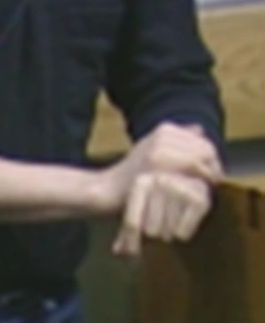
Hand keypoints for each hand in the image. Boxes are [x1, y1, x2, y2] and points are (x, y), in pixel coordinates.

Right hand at [101, 121, 222, 211]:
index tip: (210, 173)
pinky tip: (193, 194)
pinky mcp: (159, 171)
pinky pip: (189, 177)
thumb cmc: (134, 171)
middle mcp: (162, 137)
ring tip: (202, 189)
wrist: (111, 187)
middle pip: (205, 151)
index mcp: (164, 130)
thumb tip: (199, 128)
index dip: (211, 159)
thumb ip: (177, 137)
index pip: (203, 141)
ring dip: (206, 178)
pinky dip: (196, 186)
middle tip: (209, 183)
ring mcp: (160, 153)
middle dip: (212, 168)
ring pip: (200, 164)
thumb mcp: (153, 146)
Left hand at [112, 171, 211, 257]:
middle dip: (155, 233)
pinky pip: (183, 234)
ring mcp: (179, 188)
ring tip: (173, 220)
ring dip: (170, 232)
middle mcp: (159, 181)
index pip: (132, 223)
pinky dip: (184, 233)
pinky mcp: (199, 200)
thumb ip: (128, 230)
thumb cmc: (161, 197)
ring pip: (168, 233)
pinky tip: (186, 219)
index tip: (132, 256)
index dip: (131, 243)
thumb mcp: (142, 208)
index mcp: (140, 182)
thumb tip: (119, 252)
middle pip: (150, 231)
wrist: (194, 177)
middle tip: (161, 224)